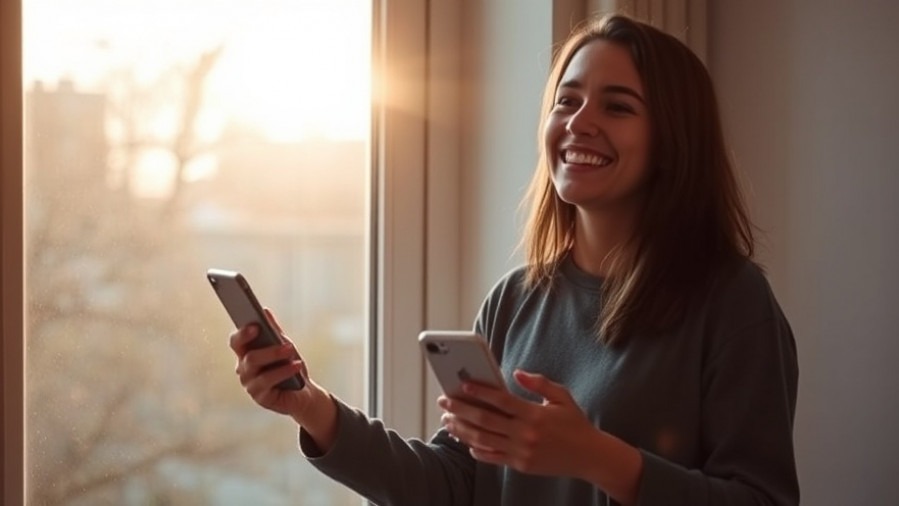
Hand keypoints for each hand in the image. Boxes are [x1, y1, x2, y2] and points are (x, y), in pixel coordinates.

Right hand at [230, 308, 314, 422]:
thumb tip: (264, 311)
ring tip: (291, 352)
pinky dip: (283, 372)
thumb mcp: (284, 345)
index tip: (255, 325)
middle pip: (248, 355)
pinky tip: (296, 366)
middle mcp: (243, 369)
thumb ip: (274, 330)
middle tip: (285, 342)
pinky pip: (267, 382)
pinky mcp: (260, 398)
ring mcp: (250, 385)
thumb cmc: (290, 366)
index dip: (243, 333)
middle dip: (268, 348)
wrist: (304, 392)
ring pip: (255, 368)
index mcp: (246, 354)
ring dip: (275, 357)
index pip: (236, 342)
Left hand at [438, 369, 599, 478]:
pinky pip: (492, 457)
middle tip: (444, 401)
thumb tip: (516, 372)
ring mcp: (521, 452)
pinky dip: (476, 449)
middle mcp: (525, 434)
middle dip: (461, 409)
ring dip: (462, 429)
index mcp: (534, 414)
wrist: (590, 457)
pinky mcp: (520, 465)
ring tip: (448, 420)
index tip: (463, 384)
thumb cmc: (575, 423)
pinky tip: (465, 440)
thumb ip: (538, 383)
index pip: (501, 400)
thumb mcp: (562, 397)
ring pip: (483, 440)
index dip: (480, 392)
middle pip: (485, 420)